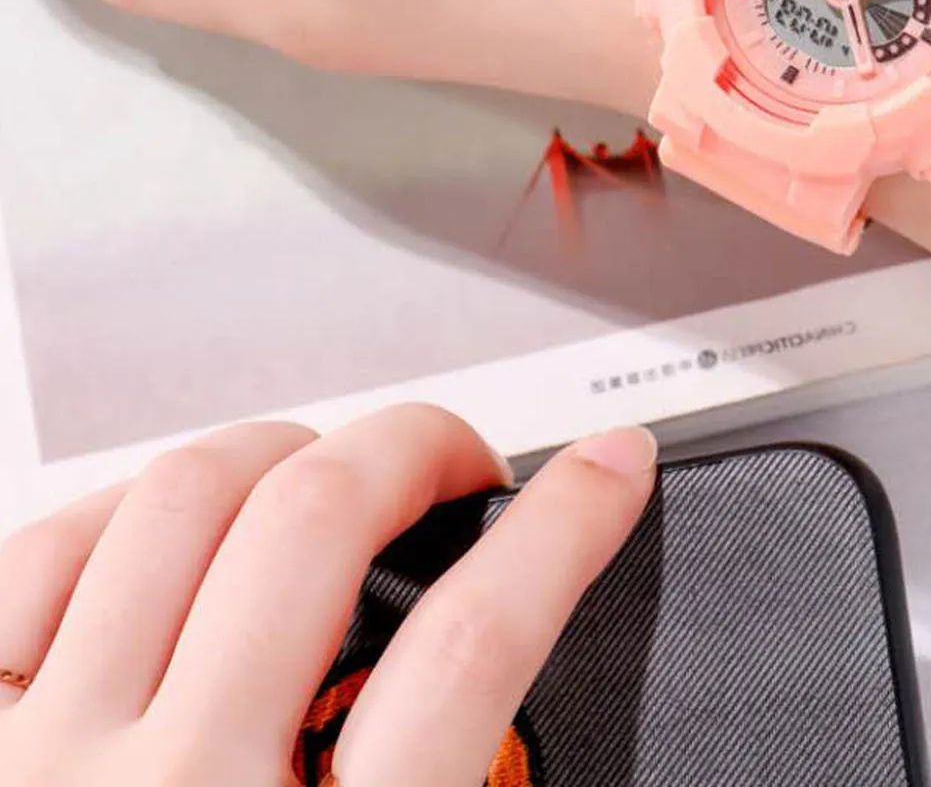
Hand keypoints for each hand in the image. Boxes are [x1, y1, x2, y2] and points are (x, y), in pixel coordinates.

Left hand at [0, 406, 655, 786]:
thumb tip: (527, 739)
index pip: (476, 643)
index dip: (566, 524)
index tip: (606, 469)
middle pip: (319, 522)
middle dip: (420, 445)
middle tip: (461, 462)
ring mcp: (44, 772)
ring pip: (184, 503)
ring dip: (287, 453)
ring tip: (328, 472)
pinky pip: (41, 556)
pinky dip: (129, 508)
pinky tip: (175, 523)